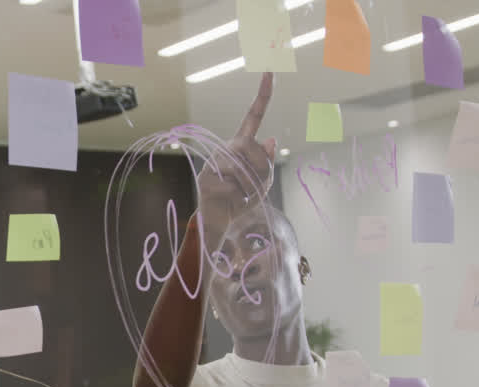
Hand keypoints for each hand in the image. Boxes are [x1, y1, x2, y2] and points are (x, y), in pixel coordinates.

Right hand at [196, 72, 276, 233]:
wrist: (219, 223)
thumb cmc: (240, 201)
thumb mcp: (262, 183)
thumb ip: (267, 163)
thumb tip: (272, 139)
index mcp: (240, 145)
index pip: (253, 117)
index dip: (263, 96)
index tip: (270, 72)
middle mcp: (225, 149)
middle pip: (253, 149)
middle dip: (261, 171)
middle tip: (255, 188)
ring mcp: (214, 163)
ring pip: (245, 169)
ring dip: (251, 188)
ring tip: (242, 196)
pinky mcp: (206, 180)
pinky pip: (235, 187)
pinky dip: (240, 199)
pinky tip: (231, 202)